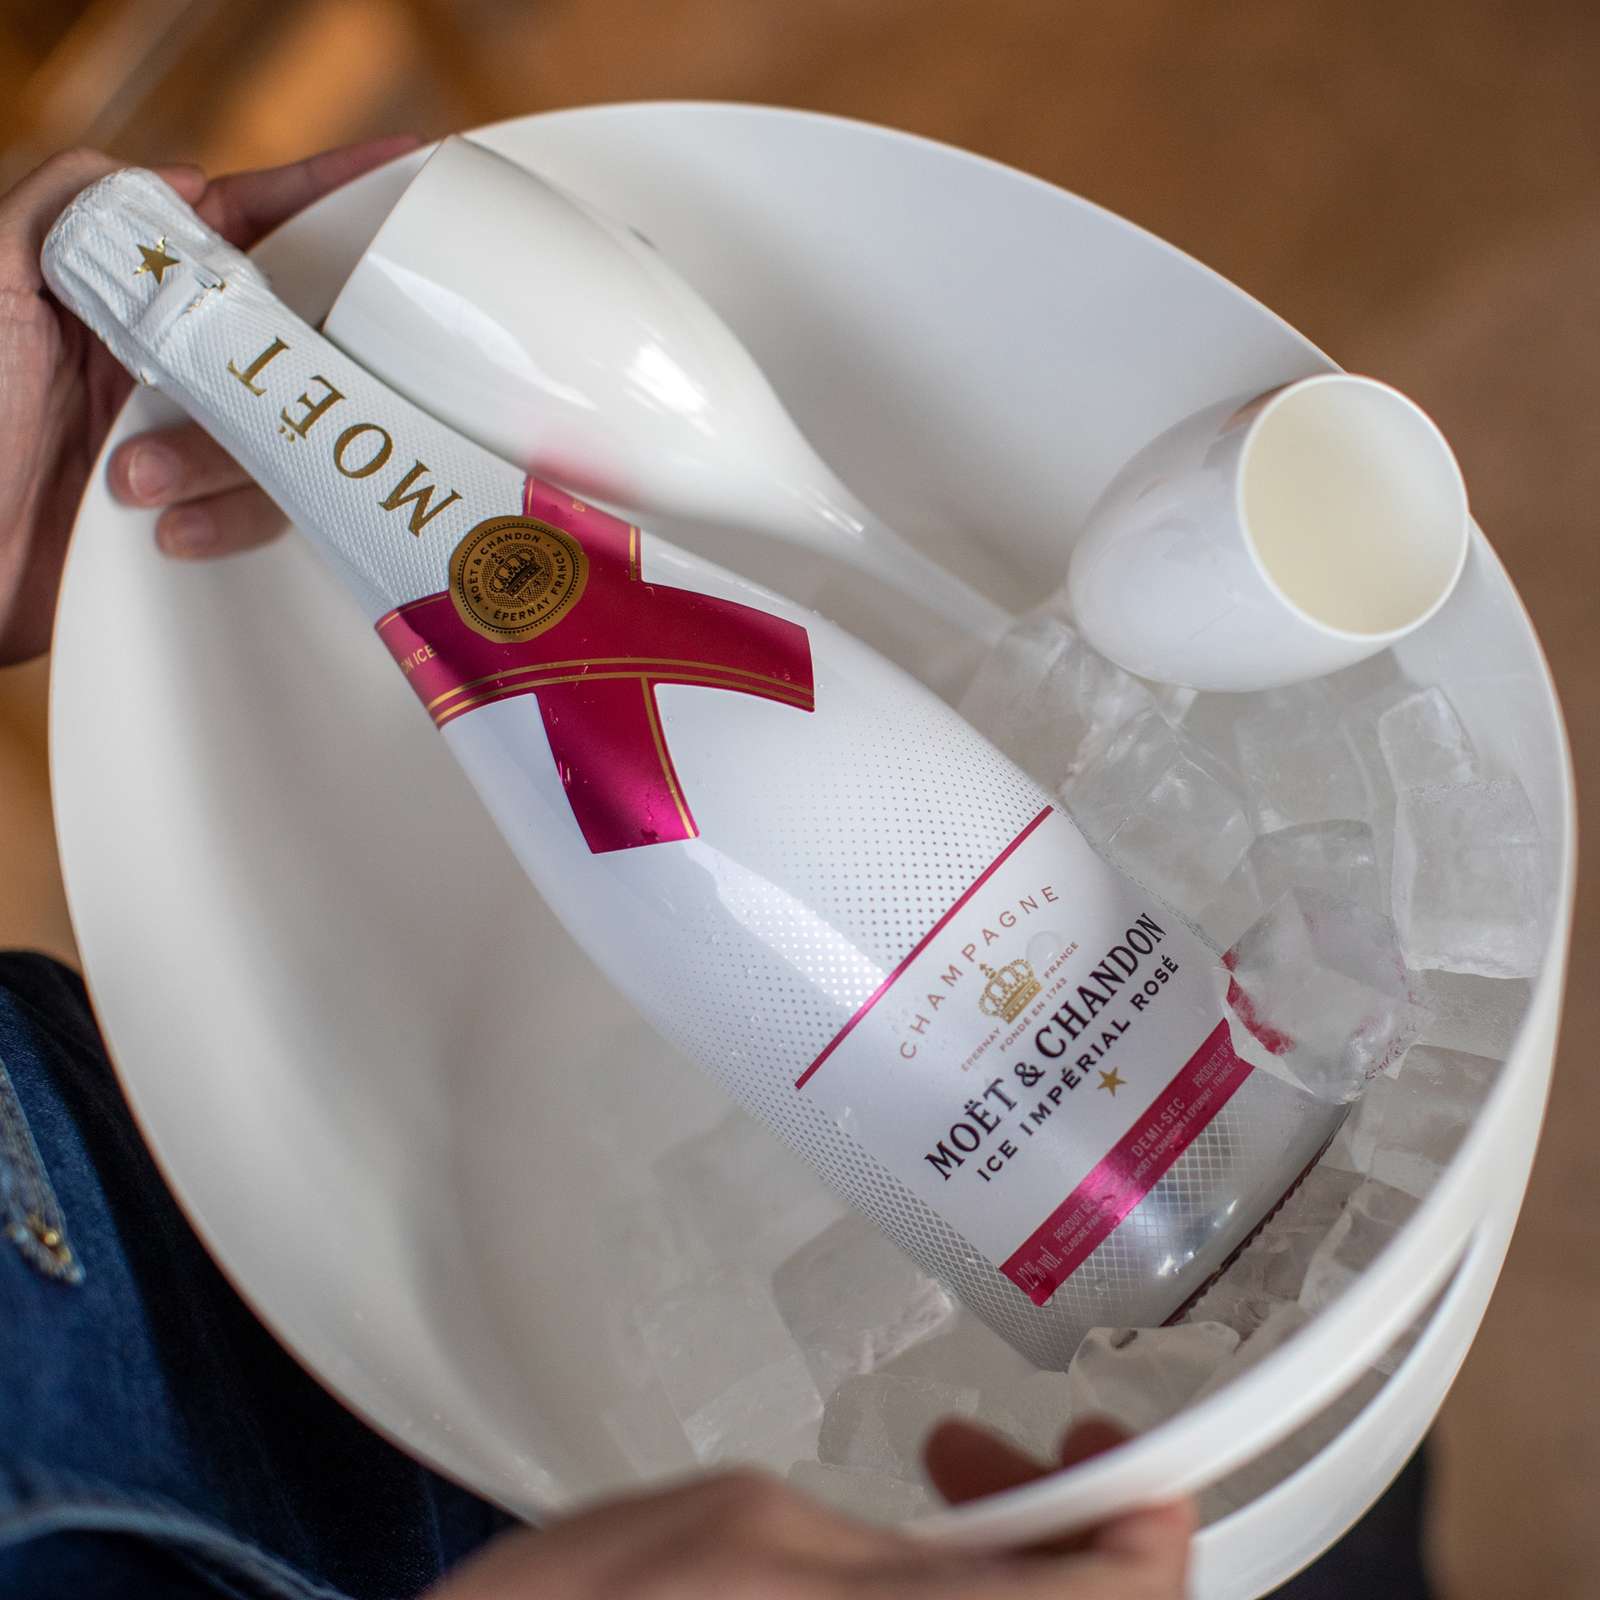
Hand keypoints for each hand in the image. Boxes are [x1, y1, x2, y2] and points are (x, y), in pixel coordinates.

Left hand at [0, 136, 417, 665]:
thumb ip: (60, 207)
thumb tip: (178, 180)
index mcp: (125, 287)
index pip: (237, 222)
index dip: (315, 198)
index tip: (389, 176)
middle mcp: (173, 354)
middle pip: (292, 328)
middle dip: (297, 354)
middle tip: (292, 369)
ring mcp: (195, 434)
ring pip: (287, 425)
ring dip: (219, 454)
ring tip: (133, 475)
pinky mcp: (209, 510)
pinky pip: (270, 507)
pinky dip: (224, 515)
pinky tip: (163, 525)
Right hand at [426, 1418, 1193, 1599]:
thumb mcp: (734, 1533)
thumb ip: (897, 1549)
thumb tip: (1016, 1547)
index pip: (1139, 1596)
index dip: (1146, 1511)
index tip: (1103, 1445)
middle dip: (1067, 1537)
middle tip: (989, 1458)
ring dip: (1008, 1568)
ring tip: (937, 1492)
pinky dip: (952, 1595)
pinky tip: (889, 1563)